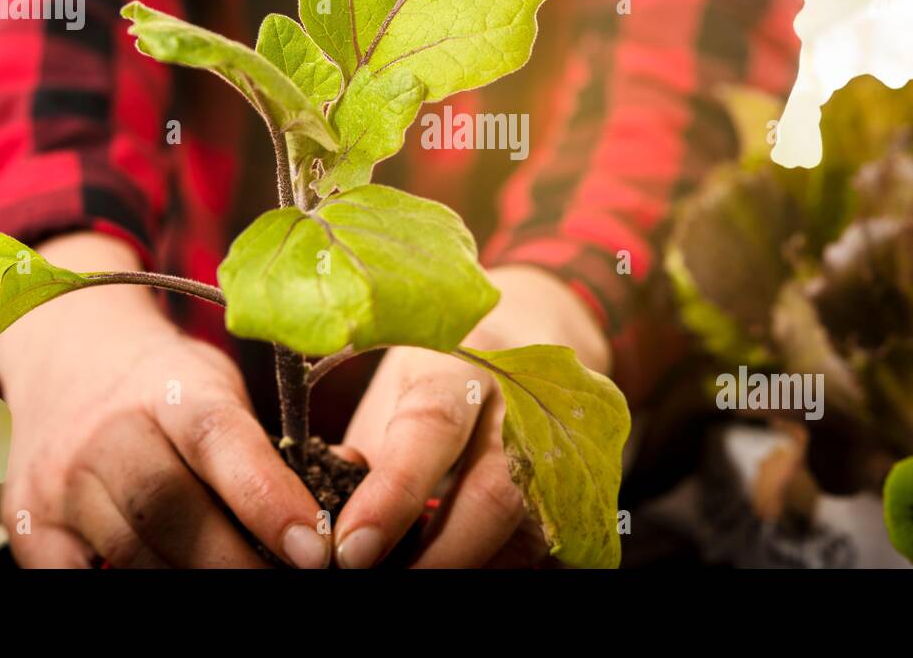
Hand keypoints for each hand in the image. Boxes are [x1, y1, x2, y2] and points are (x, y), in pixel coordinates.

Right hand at [0, 232, 329, 568]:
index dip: (270, 500)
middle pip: (173, 512)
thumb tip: (341, 500)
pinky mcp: (28, 524)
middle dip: (237, 563)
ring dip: (194, 584)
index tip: (315, 551)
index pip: (222, 443)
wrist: (69, 359)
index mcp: (174, 388)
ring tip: (244, 588)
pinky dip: (133, 588)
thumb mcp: (222, 388)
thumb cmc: (170, 384)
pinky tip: (176, 583)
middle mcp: (109, 431)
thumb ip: (267, 444)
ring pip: (133, 554)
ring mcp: (62, 480)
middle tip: (287, 585)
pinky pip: (81, 579)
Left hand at [333, 265, 609, 567]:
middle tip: (378, 582)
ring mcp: (565, 442)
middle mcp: (524, 399)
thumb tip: (326, 527)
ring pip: (528, 530)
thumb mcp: (395, 386)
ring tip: (414, 572)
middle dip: (438, 558)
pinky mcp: (586, 484)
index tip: (350, 549)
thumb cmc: (445, 367)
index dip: (392, 495)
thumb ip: (369, 453)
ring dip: (468, 562)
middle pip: (495, 493)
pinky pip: (551, 546)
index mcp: (462, 361)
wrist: (534, 331)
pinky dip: (501, 564)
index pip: (431, 428)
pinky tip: (464, 561)